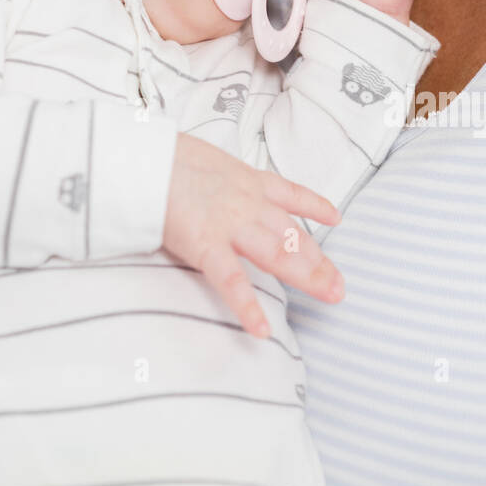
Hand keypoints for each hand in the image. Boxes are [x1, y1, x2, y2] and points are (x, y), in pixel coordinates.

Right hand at [164, 135, 343, 338]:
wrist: (145, 158)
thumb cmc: (166, 156)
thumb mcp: (207, 160)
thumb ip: (221, 179)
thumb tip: (216, 186)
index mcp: (248, 180)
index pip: (291, 195)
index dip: (316, 208)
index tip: (335, 219)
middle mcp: (249, 203)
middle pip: (293, 234)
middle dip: (320, 260)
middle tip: (339, 284)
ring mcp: (231, 225)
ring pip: (278, 253)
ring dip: (307, 276)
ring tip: (331, 295)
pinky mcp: (206, 245)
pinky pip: (232, 281)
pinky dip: (248, 307)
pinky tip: (262, 330)